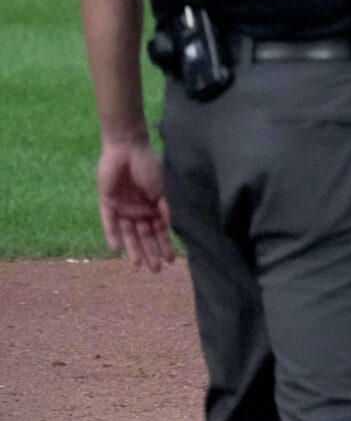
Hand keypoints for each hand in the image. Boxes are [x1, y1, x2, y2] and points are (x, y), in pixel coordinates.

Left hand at [97, 139, 172, 272]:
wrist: (127, 149)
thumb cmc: (149, 166)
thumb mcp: (162, 189)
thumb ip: (165, 208)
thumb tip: (171, 227)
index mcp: (155, 206)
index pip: (161, 230)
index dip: (166, 245)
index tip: (173, 260)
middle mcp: (139, 209)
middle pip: (145, 236)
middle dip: (151, 252)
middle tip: (156, 270)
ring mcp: (124, 208)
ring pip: (128, 233)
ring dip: (133, 248)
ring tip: (137, 265)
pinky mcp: (107, 203)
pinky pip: (109, 223)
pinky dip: (112, 235)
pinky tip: (116, 248)